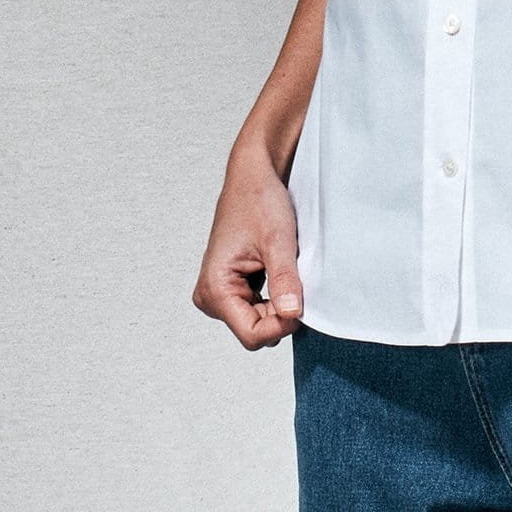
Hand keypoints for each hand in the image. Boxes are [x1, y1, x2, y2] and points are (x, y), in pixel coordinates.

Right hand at [191, 151, 304, 349]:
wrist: (253, 177)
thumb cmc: (259, 200)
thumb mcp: (278, 240)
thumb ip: (284, 280)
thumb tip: (292, 315)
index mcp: (215, 288)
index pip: (252, 335)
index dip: (282, 324)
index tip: (301, 301)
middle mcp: (210, 296)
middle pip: (255, 330)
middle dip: (280, 311)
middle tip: (294, 276)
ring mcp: (218, 293)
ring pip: (257, 321)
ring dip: (278, 301)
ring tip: (284, 268)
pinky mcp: (229, 287)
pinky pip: (256, 308)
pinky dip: (274, 295)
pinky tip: (277, 270)